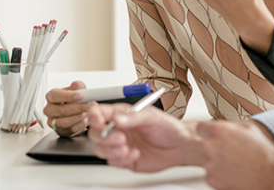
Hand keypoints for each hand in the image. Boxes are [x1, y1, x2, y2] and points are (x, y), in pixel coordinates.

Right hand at [43, 81, 90, 136]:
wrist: (78, 110)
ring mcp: (52, 122)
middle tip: (88, 105)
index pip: (55, 95)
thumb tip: (75, 85)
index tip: (80, 96)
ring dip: (79, 117)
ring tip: (87, 112)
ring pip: (64, 122)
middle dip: (78, 108)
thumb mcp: (78, 89)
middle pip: (61, 110)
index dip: (68, 96)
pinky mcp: (59, 131)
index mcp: (51, 96)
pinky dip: (80, 125)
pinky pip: (69, 130)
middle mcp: (49, 109)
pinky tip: (85, 120)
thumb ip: (78, 86)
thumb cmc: (75, 99)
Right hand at [87, 103, 203, 171]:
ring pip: (100, 149)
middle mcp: (118, 129)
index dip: (94, 115)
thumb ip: (133, 117)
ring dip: (111, 150)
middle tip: (120, 138)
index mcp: (121, 114)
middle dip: (104, 137)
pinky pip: (112, 161)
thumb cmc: (167, 127)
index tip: (98, 120)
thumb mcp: (151, 117)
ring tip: (127, 148)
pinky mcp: (123, 159)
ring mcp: (119, 145)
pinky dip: (121, 159)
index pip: (100, 112)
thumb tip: (117, 118)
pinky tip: (135, 154)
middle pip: (95, 132)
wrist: (179, 146)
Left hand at [196, 121, 273, 189]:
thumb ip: (233, 127)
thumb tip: (227, 127)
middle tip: (230, 153)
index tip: (213, 136)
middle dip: (215, 148)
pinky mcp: (212, 179)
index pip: (201, 128)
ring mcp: (210, 164)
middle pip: (205, 145)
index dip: (208, 132)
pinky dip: (220, 176)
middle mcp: (211, 146)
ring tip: (237, 164)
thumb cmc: (264, 154)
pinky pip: (212, 176)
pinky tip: (234, 174)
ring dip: (218, 163)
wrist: (270, 176)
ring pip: (208, 162)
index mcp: (220, 130)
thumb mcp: (250, 130)